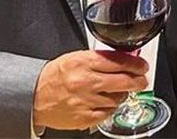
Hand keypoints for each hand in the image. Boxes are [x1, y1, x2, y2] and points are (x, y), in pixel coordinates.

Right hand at [32, 50, 147, 129]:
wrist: (33, 96)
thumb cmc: (55, 76)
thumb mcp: (76, 58)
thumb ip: (100, 58)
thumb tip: (124, 58)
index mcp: (83, 62)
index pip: (119, 61)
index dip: (136, 64)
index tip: (142, 66)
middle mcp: (85, 81)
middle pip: (124, 81)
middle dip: (138, 81)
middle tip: (142, 80)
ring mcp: (86, 101)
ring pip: (118, 98)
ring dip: (122, 94)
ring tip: (117, 91)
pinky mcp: (84, 117)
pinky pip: (108, 113)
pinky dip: (111, 107)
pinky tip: (106, 102)